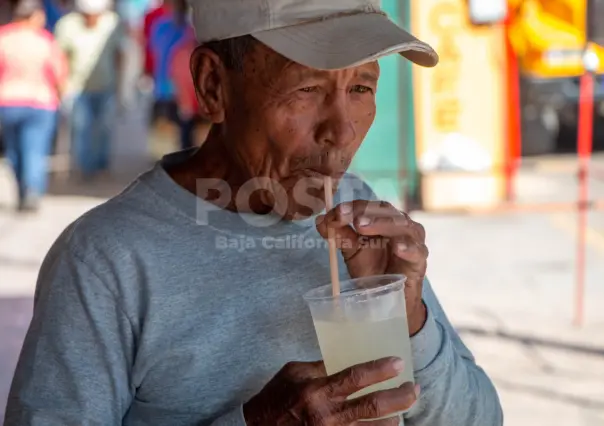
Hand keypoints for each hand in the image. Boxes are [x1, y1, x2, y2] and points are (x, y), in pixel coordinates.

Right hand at [243, 357, 418, 424]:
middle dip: (399, 397)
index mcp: (317, 390)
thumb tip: (346, 358)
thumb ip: (321, 366)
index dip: (380, 370)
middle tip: (414, 388)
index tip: (398, 363)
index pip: (356, 378)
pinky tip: (387, 425)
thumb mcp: (294, 372)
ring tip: (404, 408)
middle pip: (373, 406)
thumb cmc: (276, 396)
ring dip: (394, 418)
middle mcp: (327, 415)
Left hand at [316, 200, 428, 334]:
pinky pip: (417, 251)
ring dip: (382, 224)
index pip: (368, 205)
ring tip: (363, 227)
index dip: (352, 206)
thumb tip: (320, 220)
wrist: (389, 299)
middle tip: (346, 216)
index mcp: (382, 218)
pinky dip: (408, 248)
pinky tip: (397, 248)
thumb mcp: (351, 251)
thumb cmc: (372, 270)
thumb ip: (338, 234)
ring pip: (401, 226)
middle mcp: (399, 224)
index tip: (336, 213)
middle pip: (385, 210)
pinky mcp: (420, 261)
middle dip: (364, 211)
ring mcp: (413, 241)